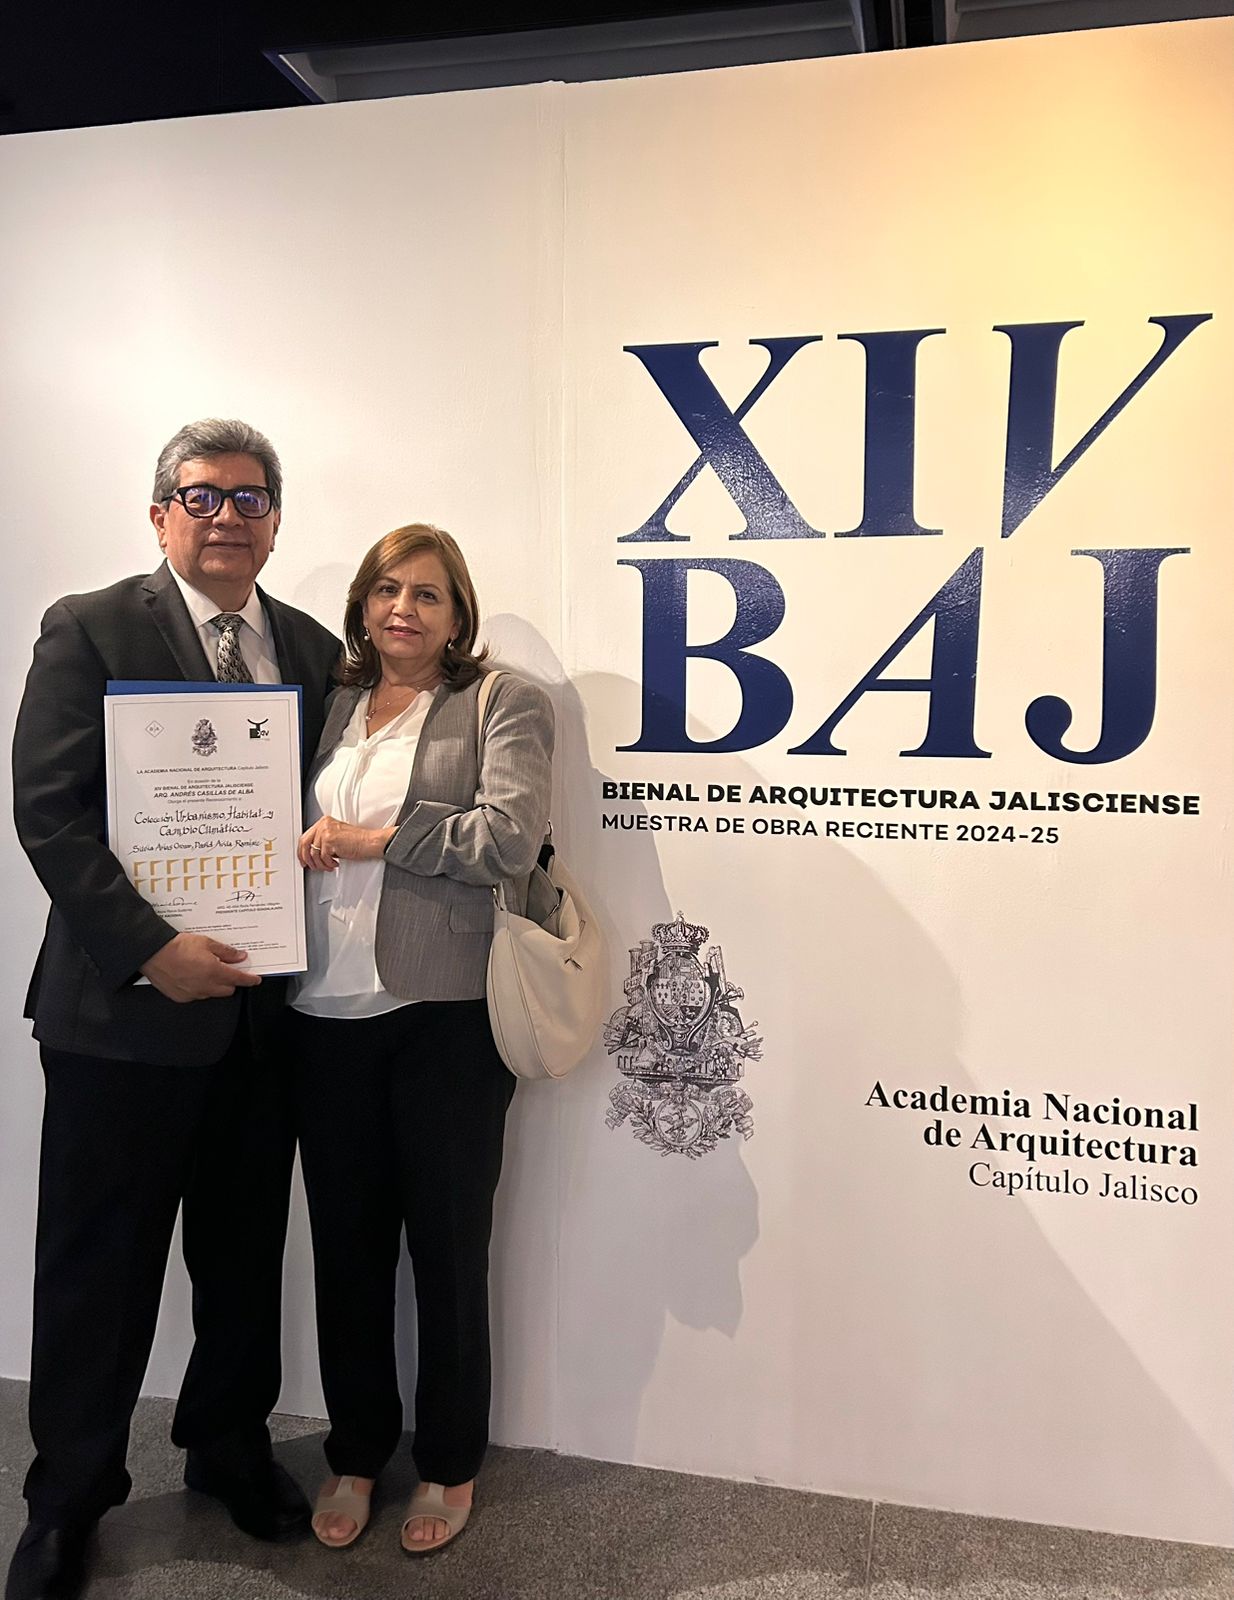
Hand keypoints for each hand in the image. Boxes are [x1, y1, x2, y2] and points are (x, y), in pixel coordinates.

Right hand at [139, 933, 260, 1001]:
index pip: (239, 980)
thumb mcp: (206, 943)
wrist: (152, 953)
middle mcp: (205, 986)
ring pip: (212, 993)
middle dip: (231, 981)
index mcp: (215, 972)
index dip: (249, 980)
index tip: (255, 980)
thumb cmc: (177, 946)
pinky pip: (196, 995)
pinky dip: (199, 988)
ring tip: (206, 970)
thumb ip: (226, 952)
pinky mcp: (181, 997)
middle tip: (227, 969)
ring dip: (215, 985)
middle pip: (227, 990)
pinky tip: (193, 976)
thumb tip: (239, 956)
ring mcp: (192, 994)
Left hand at [298, 815, 395, 870]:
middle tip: (311, 866)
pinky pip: (323, 858)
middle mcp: (323, 825)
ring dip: (321, 864)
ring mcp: (325, 832)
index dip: (302, 851)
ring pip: (314, 854)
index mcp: (324, 822)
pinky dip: (328, 864)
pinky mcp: (329, 840)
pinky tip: (335, 863)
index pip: (305, 837)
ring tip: (328, 866)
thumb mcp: (336, 837)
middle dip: (307, 859)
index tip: (303, 859)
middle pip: (304, 844)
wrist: (369, 842)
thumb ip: (322, 841)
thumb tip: (311, 853)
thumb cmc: (357, 841)